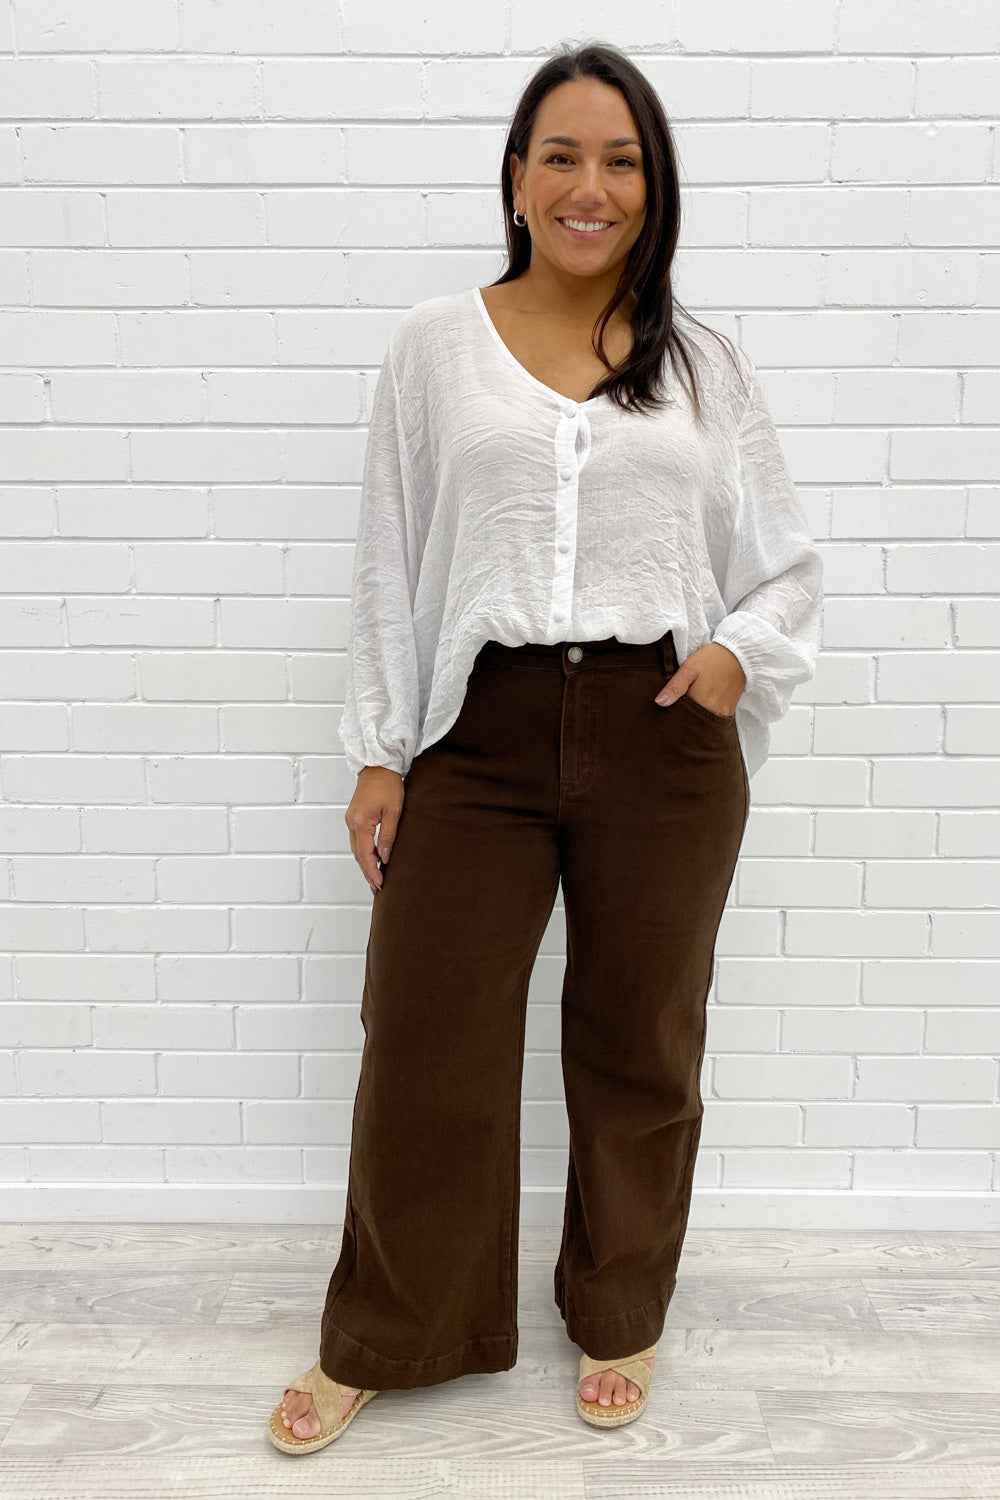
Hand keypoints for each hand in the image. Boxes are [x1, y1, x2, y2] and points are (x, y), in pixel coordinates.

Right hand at [346, 766, 404, 894]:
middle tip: (377, 888)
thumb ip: (388, 835)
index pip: (366, 854)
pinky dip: (364, 852)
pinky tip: (373, 859)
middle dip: (367, 873)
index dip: (372, 872)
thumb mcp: (394, 811)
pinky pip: (357, 840)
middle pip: (358, 855)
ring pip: (356, 849)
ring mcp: (351, 820)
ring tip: (375, 879)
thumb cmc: (388, 784)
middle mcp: (351, 823)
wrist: (378, 765)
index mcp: (360, 822)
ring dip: (365, 864)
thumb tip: (386, 857)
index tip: (380, 884)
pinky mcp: (354, 817)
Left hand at [654, 642, 745, 716]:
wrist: (738, 655)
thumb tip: (659, 702)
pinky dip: (707, 715)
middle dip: (684, 718)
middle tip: (681, 706)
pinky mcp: (729, 712)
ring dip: (696, 717)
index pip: (680, 717)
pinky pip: (714, 720)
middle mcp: (711, 711)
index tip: (669, 710)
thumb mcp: (689, 669)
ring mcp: (721, 713)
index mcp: (698, 702)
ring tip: (692, 704)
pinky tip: (703, 705)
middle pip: (692, 722)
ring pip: (703, 722)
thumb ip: (674, 687)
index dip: (673, 714)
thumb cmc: (711, 659)